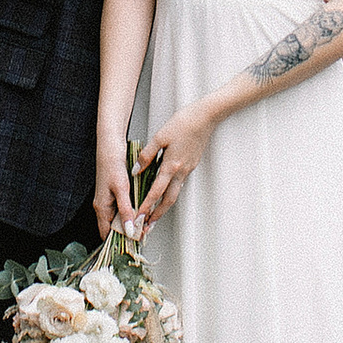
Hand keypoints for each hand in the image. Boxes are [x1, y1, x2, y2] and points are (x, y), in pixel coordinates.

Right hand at [93, 142, 135, 240]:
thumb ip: (125, 210)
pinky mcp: (115, 194)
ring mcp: (108, 201)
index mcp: (101, 208)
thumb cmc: (112, 165)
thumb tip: (128, 230)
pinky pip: (122, 209)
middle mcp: (103, 206)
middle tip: (143, 234)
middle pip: (114, 228)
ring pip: (120, 218)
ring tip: (144, 225)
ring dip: (131, 222)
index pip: (106, 234)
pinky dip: (131, 212)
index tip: (133, 244)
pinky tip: (140, 211)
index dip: (119, 241)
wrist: (111, 147)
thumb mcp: (121, 189)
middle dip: (128, 232)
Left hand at [133, 108, 208, 230]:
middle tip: (148, 225)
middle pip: (168, 200)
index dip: (146, 206)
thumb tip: (137, 170)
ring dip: (164, 207)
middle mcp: (181, 171)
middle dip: (157, 215)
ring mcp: (188, 169)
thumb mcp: (160, 136)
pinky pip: (179, 183)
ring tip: (155, 215)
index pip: (156, 192)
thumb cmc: (183, 123)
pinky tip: (165, 193)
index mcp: (171, 165)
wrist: (206, 117)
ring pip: (174, 194)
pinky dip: (170, 193)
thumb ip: (147, 155)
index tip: (138, 217)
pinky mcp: (191, 165)